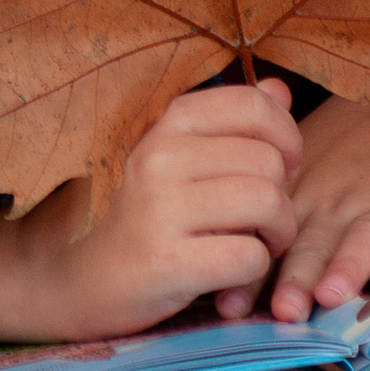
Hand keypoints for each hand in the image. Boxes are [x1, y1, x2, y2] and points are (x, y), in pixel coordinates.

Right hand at [0, 84, 299, 346]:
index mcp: (168, 124)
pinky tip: (232, 276)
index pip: (256, 106)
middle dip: (283, 199)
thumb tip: (280, 90)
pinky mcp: (167, 261)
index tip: (279, 169)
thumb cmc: (148, 217)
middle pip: (270, 162)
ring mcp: (160, 209)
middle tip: (262, 223)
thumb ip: (234, 123)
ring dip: (277, 235)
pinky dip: (254, 271)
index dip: (286, 139)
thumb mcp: (183, 159)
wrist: (83, 280)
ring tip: (255, 245)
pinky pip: (250, 257)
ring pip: (268, 204)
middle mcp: (160, 156)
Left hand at [253, 69, 369, 323]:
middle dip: (298, 278)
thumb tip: (222, 300)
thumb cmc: (341, 166)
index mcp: (303, 205)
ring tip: (330, 293)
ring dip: (348, 266)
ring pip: (367, 238)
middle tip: (284, 309)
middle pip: (317, 244)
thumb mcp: (301, 187)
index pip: (274, 242)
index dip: (254, 276)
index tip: (230, 307)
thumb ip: (269, 235)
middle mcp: (342, 210)